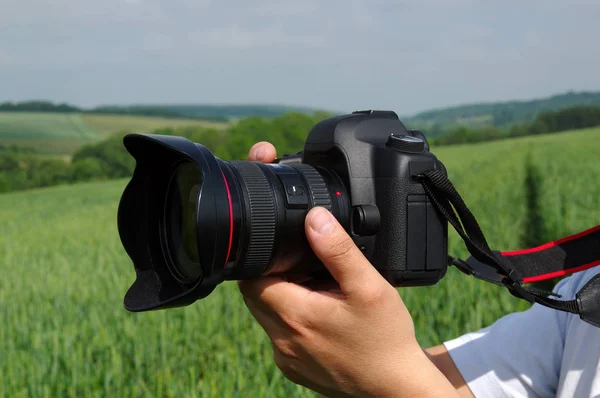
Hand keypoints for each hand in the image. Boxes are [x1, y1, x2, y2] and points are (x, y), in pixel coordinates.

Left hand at [239, 142, 458, 397]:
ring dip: (284, 297)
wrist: (396, 389)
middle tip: (308, 268)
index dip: (265, 260)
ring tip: (319, 291)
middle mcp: (282, 341)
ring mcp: (286, 358)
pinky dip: (293, 319)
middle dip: (274, 276)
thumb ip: (338, 250)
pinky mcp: (294, 369)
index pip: (251, 279)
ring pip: (267, 314)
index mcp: (294, 316)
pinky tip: (322, 315)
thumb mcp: (368, 287)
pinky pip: (280, 334)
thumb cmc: (385, 341)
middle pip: (255, 295)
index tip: (290, 253)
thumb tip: (313, 218)